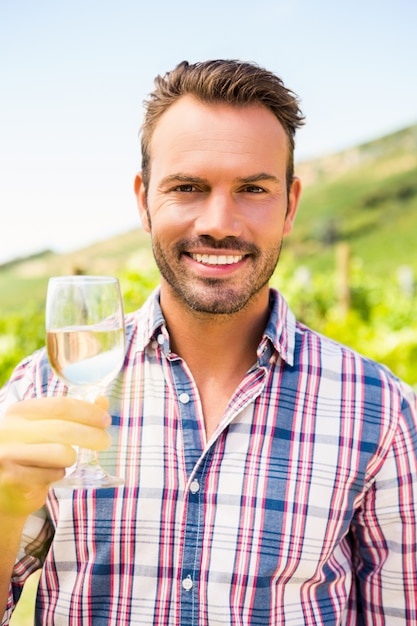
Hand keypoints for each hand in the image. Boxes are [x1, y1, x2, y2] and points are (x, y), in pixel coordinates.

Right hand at [0, 396, 111, 517]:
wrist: (2, 489)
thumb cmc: (29, 455)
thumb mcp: (46, 429)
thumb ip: (74, 415)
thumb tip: (102, 401)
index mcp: (19, 411)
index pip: (61, 406)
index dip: (88, 412)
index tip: (105, 420)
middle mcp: (10, 430)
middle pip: (64, 429)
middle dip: (92, 435)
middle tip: (106, 442)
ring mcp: (8, 454)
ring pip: (61, 453)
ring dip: (72, 458)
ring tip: (68, 461)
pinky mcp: (12, 478)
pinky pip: (52, 474)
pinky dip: (59, 474)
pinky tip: (52, 474)